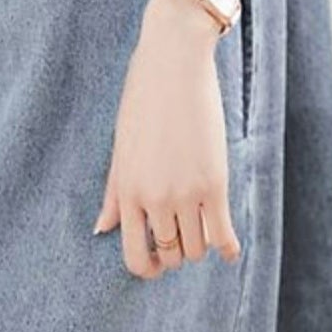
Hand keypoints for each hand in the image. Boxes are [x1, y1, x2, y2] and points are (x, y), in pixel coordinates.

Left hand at [94, 0, 242, 277]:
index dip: (147, 268)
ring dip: (199, 245)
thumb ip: (114, 192)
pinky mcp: (215, 183)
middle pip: (170, 253)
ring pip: (197, 248)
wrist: (174, 63)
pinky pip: (223, 234)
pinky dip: (227, 248)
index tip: (156, 265)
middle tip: (181, 238)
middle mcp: (154, 199)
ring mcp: (186, 194)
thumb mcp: (121, 148)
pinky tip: (229, 250)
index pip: (134, 254)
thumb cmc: (142, 99)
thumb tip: (101, 228)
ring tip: (201, 228)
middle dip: (174, 253)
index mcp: (127, 192)